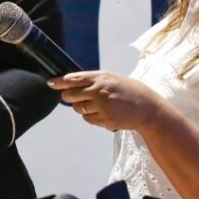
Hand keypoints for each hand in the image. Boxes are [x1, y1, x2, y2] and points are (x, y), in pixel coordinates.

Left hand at [48, 70, 162, 131]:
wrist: (147, 108)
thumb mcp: (111, 78)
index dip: (59, 82)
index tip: (51, 83)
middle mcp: (100, 91)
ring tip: (96, 104)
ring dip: (81, 107)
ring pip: (79, 109)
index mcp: (101, 78)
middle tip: (70, 97)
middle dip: (67, 97)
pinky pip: (88, 119)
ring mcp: (102, 107)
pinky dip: (91, 117)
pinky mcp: (105, 120)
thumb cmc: (128, 90)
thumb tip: (71, 83)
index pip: (74, 79)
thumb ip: (92, 80)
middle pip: (70, 96)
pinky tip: (103, 113)